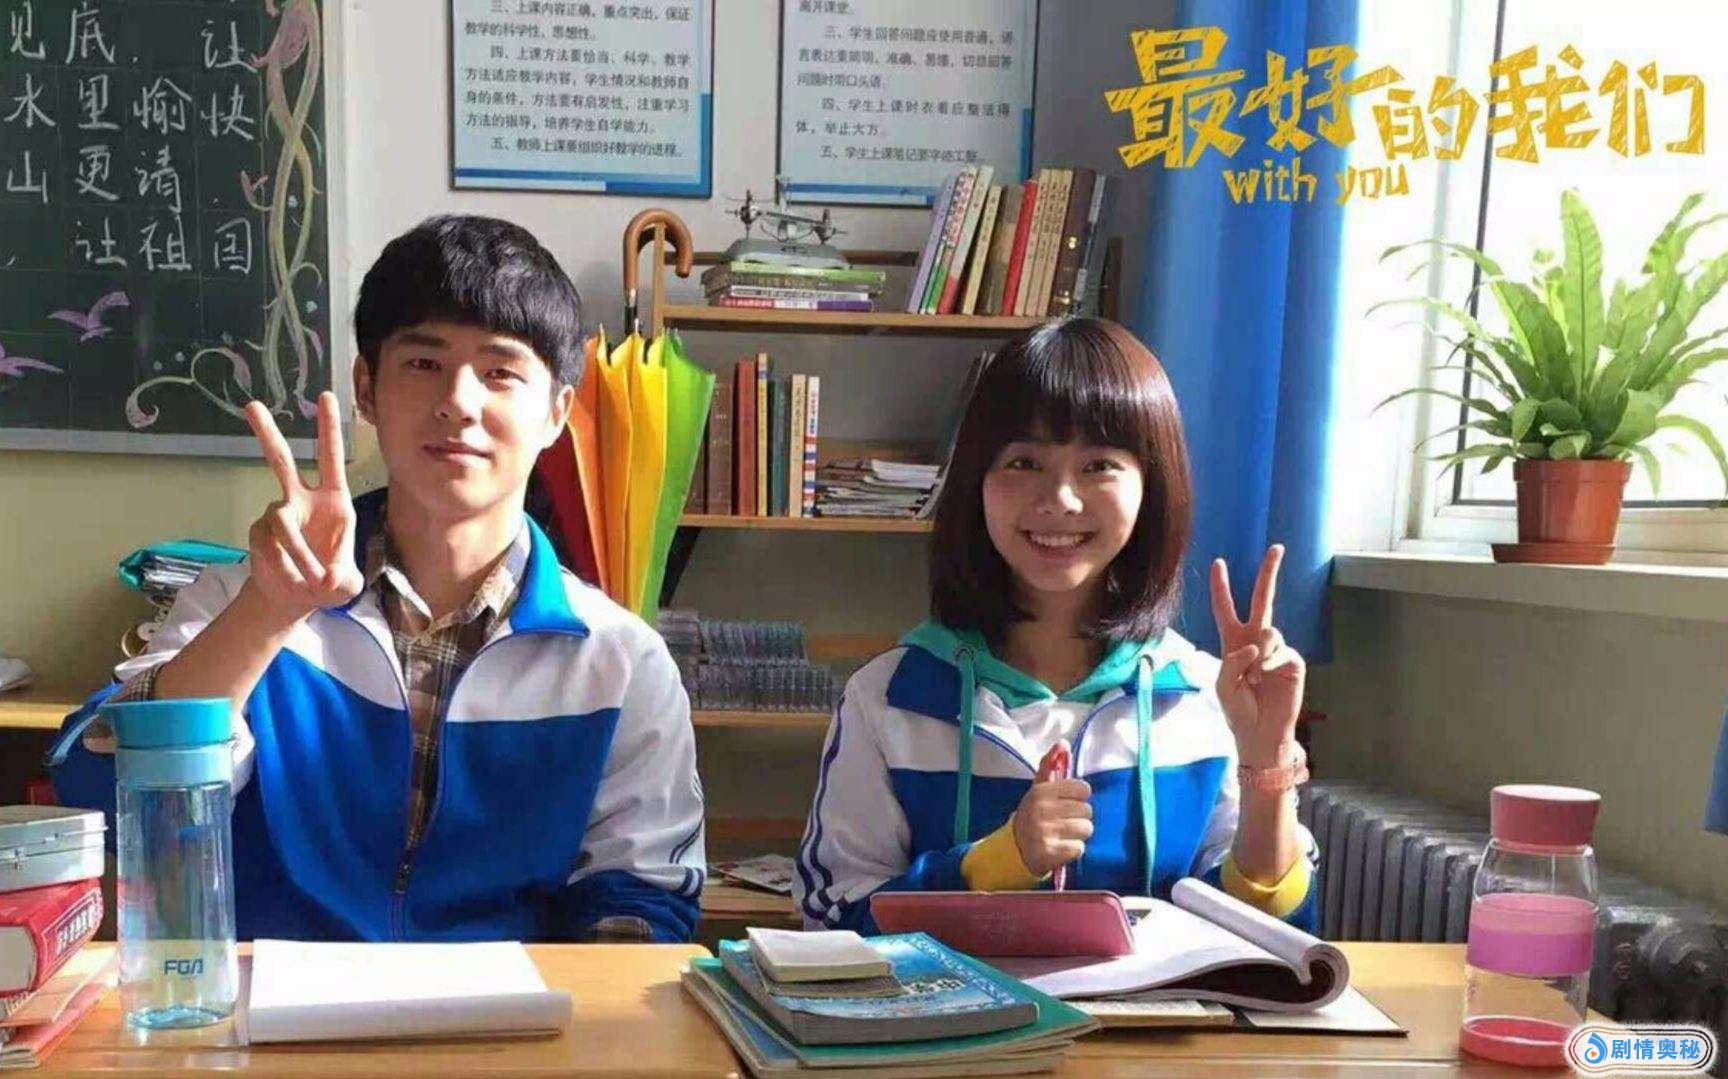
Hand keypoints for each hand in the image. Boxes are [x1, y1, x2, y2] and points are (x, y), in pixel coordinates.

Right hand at [241, 391, 363, 621]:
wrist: (294, 597)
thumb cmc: (328, 581)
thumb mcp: (348, 585)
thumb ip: (343, 581)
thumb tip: (325, 576)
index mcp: (333, 500)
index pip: (331, 458)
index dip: (329, 429)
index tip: (325, 396)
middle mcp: (302, 500)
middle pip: (280, 461)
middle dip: (267, 434)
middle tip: (251, 405)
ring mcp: (276, 515)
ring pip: (281, 524)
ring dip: (297, 556)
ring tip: (310, 583)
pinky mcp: (257, 534)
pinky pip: (269, 548)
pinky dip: (284, 570)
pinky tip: (291, 584)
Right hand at [1011, 741, 1092, 876]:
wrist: (1014, 849)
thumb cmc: (1033, 815)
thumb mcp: (1038, 789)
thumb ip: (1050, 765)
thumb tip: (1063, 742)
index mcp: (1041, 791)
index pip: (1083, 789)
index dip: (1079, 797)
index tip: (1067, 803)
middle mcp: (1042, 810)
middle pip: (1087, 810)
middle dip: (1079, 817)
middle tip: (1063, 822)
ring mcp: (1045, 832)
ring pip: (1086, 829)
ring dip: (1077, 834)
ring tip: (1063, 835)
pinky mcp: (1050, 854)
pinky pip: (1080, 848)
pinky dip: (1072, 850)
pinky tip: (1060, 848)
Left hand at [1210, 545, 1305, 769]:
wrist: (1261, 733)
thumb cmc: (1238, 711)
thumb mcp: (1223, 686)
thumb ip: (1232, 662)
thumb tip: (1255, 646)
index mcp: (1233, 642)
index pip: (1225, 609)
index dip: (1221, 587)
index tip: (1218, 563)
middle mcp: (1256, 640)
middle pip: (1262, 599)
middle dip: (1268, 573)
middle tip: (1277, 548)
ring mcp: (1276, 650)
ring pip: (1270, 632)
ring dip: (1260, 653)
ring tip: (1255, 678)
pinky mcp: (1293, 662)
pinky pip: (1282, 652)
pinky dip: (1271, 665)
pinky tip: (1267, 680)